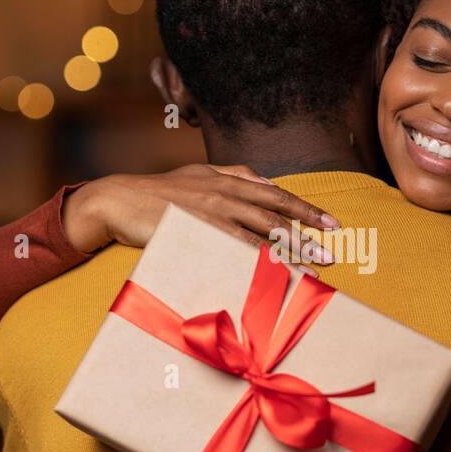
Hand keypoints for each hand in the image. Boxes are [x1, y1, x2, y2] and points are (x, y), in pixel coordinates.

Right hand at [61, 164, 338, 267]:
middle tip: (332, 253)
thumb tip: (266, 181)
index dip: (306, 209)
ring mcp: (211, 213)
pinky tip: (273, 276)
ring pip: (259, 235)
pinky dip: (257, 263)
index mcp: (228, 180)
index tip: (331, 224)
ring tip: (313, 272)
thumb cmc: (159, 191)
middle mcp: (225, 194)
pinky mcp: (196, 232)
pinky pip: (233, 250)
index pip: (276, 195)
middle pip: (275, 216)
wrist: (119, 200)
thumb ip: (234, 175)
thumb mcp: (199, 175)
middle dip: (306, 236)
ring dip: (289, 254)